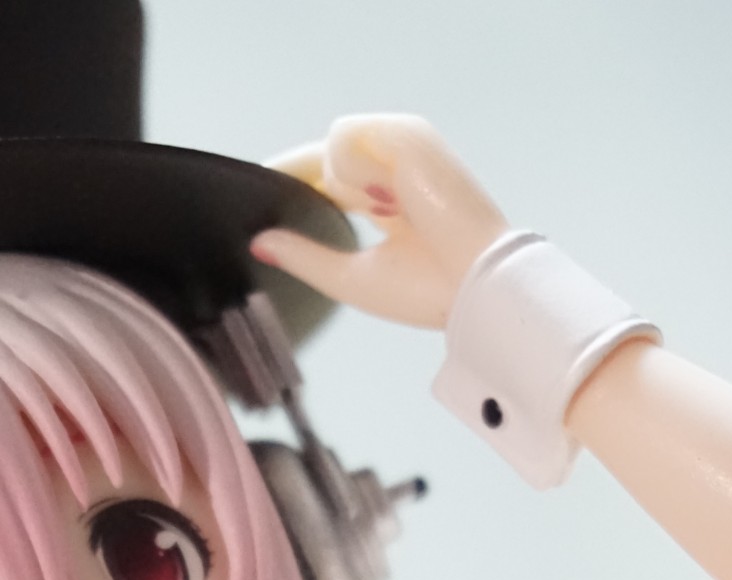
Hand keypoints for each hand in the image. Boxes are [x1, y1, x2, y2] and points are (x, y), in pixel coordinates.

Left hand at [253, 114, 508, 329]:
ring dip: (343, 185)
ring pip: (335, 148)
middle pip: (327, 156)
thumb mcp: (350, 276)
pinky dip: (354, 173)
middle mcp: (397, 166)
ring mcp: (405, 146)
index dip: (294, 180)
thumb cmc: (430, 291)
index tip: (257, 185)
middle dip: (299, 175)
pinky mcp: (409, 135)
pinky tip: (387, 201)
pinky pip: (348, 139)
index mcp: (388, 197)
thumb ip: (305, 257)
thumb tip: (259, 244)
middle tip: (276, 192)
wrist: (474, 287)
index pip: (330, 176)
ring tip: (386, 215)